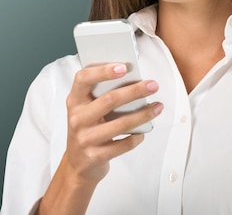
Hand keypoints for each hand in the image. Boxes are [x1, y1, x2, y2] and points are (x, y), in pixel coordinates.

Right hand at [64, 62, 162, 184]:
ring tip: (157, 107)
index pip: (83, 78)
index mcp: (74, 101)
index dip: (103, 71)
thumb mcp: (85, 109)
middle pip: (109, 99)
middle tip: (152, 85)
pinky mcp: (95, 156)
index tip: (123, 67)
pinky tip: (143, 132)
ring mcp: (85, 138)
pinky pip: (124, 144)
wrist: (77, 165)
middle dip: (135, 91)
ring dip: (143, 114)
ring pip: (121, 123)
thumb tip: (131, 80)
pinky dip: (137, 136)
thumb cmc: (86, 129)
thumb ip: (99, 95)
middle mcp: (77, 118)